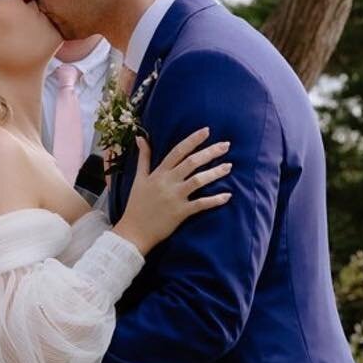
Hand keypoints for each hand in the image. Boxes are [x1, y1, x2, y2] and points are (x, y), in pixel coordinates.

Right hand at [114, 127, 231, 256]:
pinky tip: (227, 196)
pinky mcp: (180, 212)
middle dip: (210, 152)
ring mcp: (175, 197)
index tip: (207, 130)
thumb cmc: (136, 205)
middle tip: (226, 145)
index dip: (193, 140)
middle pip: (191, 162)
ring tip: (229, 166)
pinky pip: (201, 204)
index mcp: (159, 173)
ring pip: (198, 181)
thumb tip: (141, 138)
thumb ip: (143, 158)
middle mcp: (168, 182)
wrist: (133, 232)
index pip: (177, 151)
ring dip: (215, 173)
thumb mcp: (138, 179)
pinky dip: (215, 200)